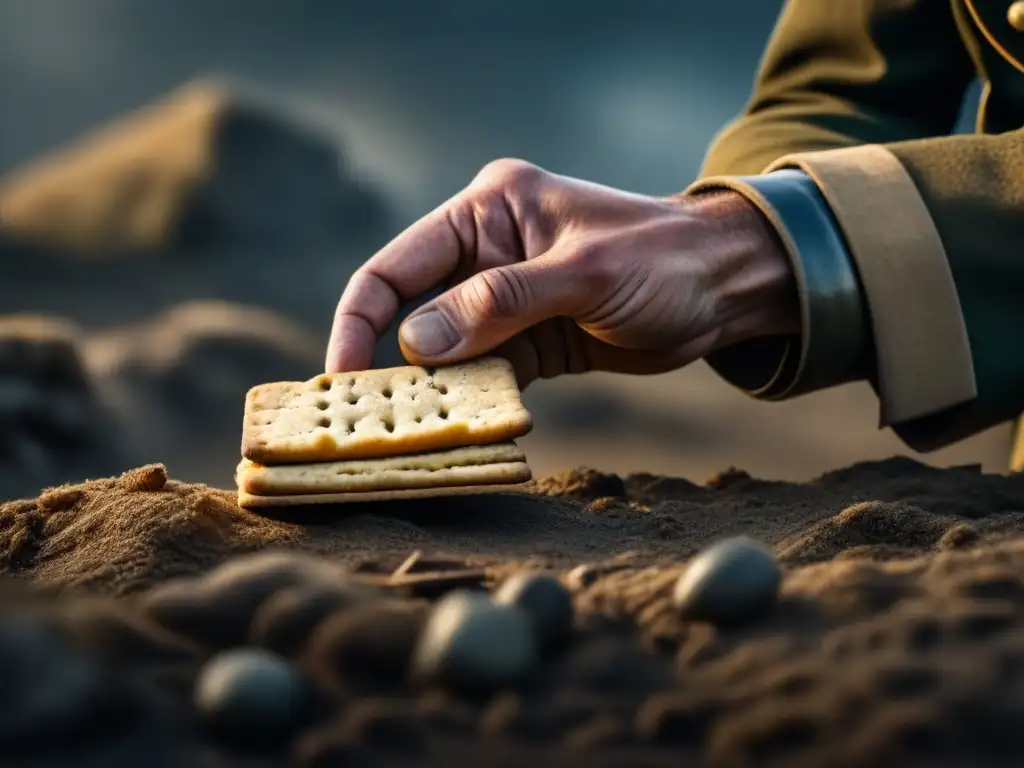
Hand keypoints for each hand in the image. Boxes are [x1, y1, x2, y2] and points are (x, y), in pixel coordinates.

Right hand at [326, 159, 797, 385]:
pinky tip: (461, 431)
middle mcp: (486, 253)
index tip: (341, 375)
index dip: (360, 319)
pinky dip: (472, 403)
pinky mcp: (529, 342)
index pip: (397, 265)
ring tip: (408, 436)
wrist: (726, 289)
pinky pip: (485, 376)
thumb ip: (500, 305)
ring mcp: (506, 301)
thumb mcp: (582, 274)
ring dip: (432, 392)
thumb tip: (417, 344)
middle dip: (390, 365)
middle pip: (412, 312)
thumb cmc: (662, 260)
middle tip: (365, 421)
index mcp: (487, 212)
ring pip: (446, 352)